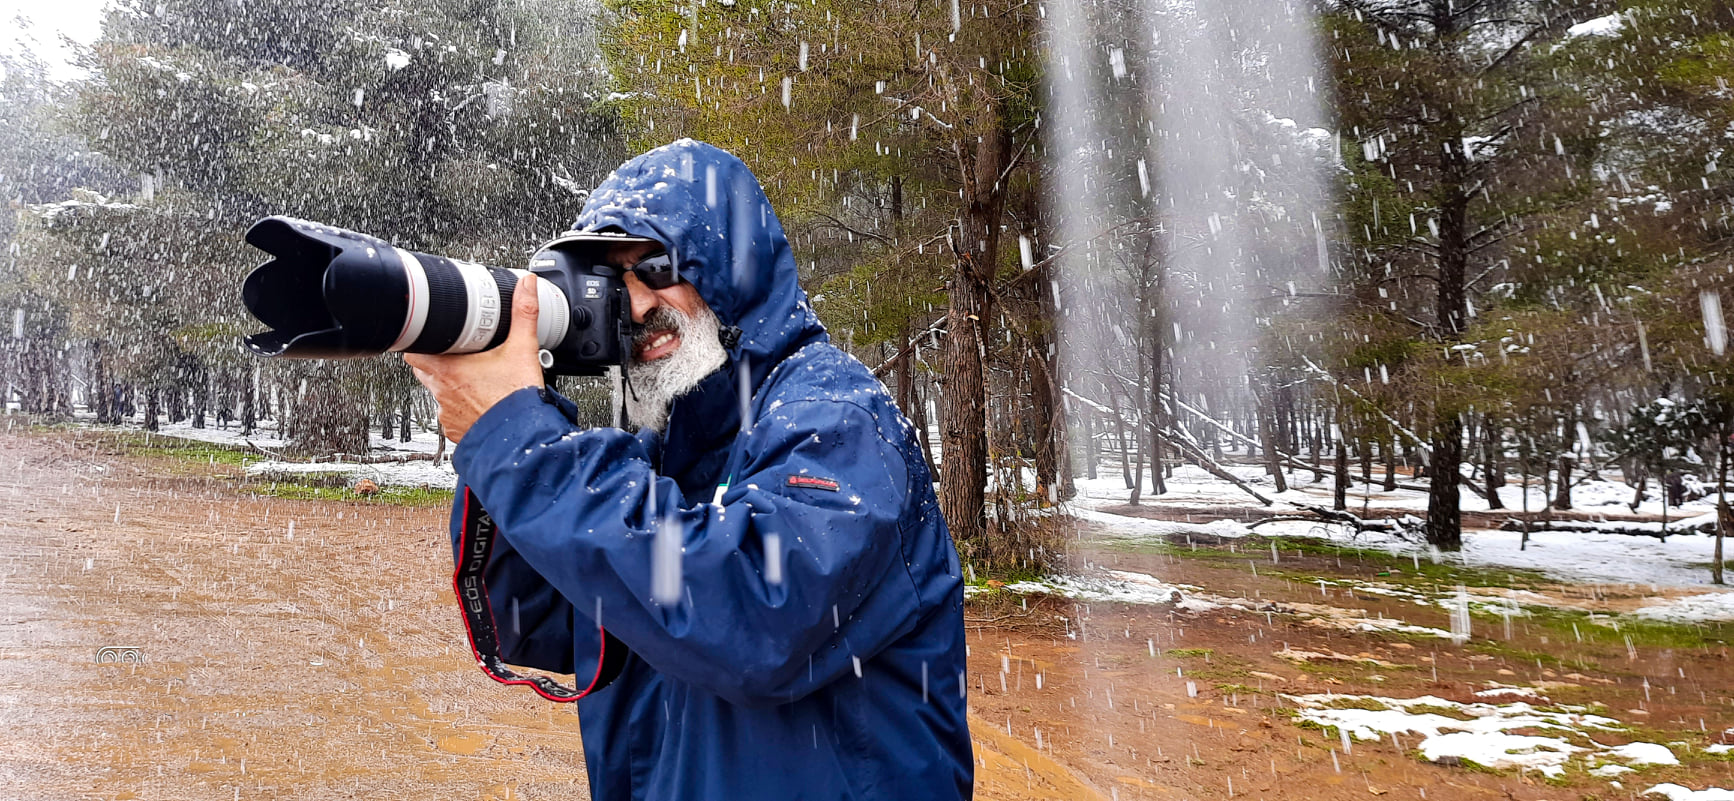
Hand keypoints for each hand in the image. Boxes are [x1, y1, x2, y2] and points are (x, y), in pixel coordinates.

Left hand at [405, 274, 544, 443]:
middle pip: (423, 369)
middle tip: (458, 353)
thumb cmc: (517, 401)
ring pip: (438, 393)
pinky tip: (481, 402)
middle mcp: (442, 392)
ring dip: (450, 385)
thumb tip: (526, 286)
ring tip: (474, 378)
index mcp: (449, 370)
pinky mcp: (457, 430)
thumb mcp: (523, 349)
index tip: (436, 336)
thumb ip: (524, 314)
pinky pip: (451, 415)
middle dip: (437, 359)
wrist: (524, 440)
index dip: (423, 341)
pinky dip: (462, 407)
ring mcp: (448, 414)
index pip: (414, 349)